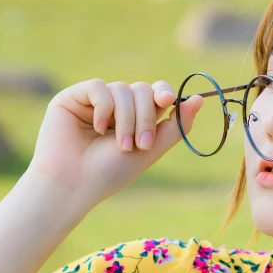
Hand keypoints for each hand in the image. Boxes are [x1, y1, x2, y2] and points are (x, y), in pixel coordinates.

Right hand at [27, 78, 203, 206]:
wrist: (74, 185)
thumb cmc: (110, 173)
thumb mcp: (150, 151)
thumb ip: (175, 127)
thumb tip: (199, 99)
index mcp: (135, 117)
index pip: (155, 93)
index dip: (164, 93)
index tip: (168, 101)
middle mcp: (116, 106)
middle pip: (143, 90)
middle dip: (146, 117)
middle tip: (140, 144)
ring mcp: (95, 101)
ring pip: (123, 89)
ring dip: (126, 119)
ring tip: (121, 145)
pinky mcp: (74, 97)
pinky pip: (99, 87)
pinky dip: (104, 108)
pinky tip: (97, 127)